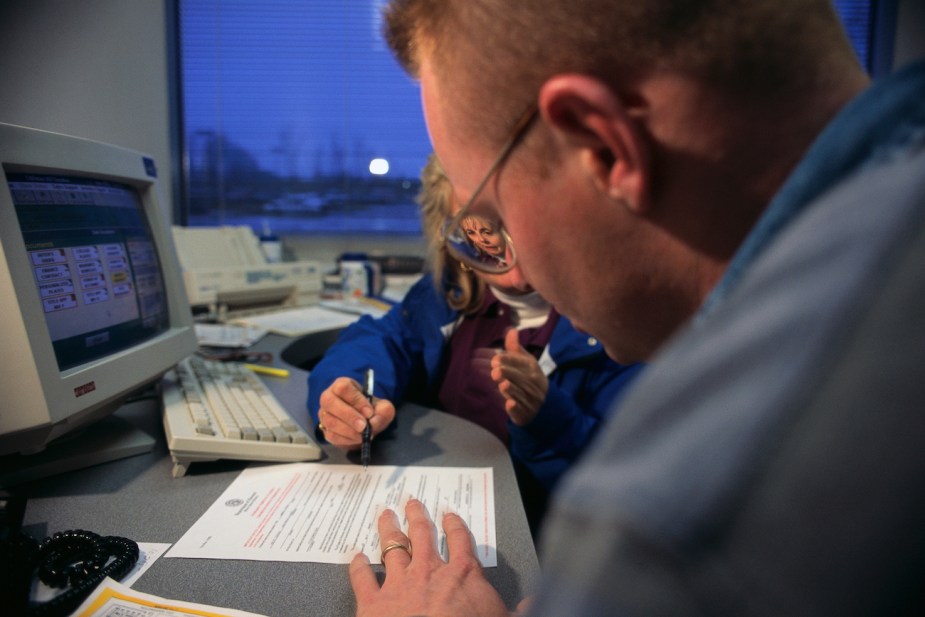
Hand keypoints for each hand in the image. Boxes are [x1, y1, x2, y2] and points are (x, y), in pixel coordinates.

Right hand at [317, 376, 395, 449]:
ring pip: (329, 421)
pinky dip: (346, 439)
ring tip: (363, 434)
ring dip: (349, 430)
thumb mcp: (383, 407)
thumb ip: (384, 411)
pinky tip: (357, 438)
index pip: (343, 388)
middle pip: (330, 402)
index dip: (356, 400)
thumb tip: (373, 421)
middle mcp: (329, 397)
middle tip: (364, 426)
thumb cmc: (371, 410)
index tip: (369, 412)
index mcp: (342, 385)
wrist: (365, 425)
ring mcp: (324, 413)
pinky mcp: (325, 429)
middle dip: (349, 416)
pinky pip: (331, 435)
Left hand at [349, 499, 510, 616]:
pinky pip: (362, 578)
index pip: (460, 540)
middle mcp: (429, 571)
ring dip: (387, 529)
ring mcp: (398, 584)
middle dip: (416, 516)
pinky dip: (357, 566)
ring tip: (385, 516)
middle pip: (421, 534)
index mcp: (462, 574)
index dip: (454, 525)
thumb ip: (521, 611)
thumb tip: (534, 603)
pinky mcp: (373, 602)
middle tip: (411, 503)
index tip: (449, 515)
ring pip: (391, 546)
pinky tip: (355, 557)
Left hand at [491, 329, 547, 425]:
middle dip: (507, 374)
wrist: (546, 404)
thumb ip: (515, 348)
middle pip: (519, 377)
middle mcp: (532, 383)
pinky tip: (509, 404)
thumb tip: (510, 329)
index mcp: (532, 368)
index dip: (508, 360)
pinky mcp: (525, 413)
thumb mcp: (526, 362)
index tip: (495, 359)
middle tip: (494, 372)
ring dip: (511, 390)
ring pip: (519, 393)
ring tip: (502, 385)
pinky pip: (521, 410)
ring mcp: (530, 398)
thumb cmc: (530, 378)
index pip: (521, 363)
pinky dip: (516, 408)